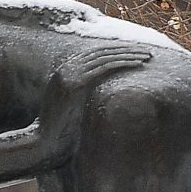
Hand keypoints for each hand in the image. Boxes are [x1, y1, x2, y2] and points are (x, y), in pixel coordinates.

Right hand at [38, 43, 153, 161]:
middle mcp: (66, 68)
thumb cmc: (58, 131)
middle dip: (126, 50)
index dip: (117, 51)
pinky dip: (123, 63)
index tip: (134, 52)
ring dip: (129, 55)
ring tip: (147, 57)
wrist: (42, 141)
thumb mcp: (71, 107)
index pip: (95, 53)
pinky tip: (138, 64)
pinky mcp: (75, 84)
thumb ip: (84, 94)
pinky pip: (104, 67)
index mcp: (65, 71)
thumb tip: (102, 95)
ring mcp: (69, 74)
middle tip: (147, 52)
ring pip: (105, 57)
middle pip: (102, 51)